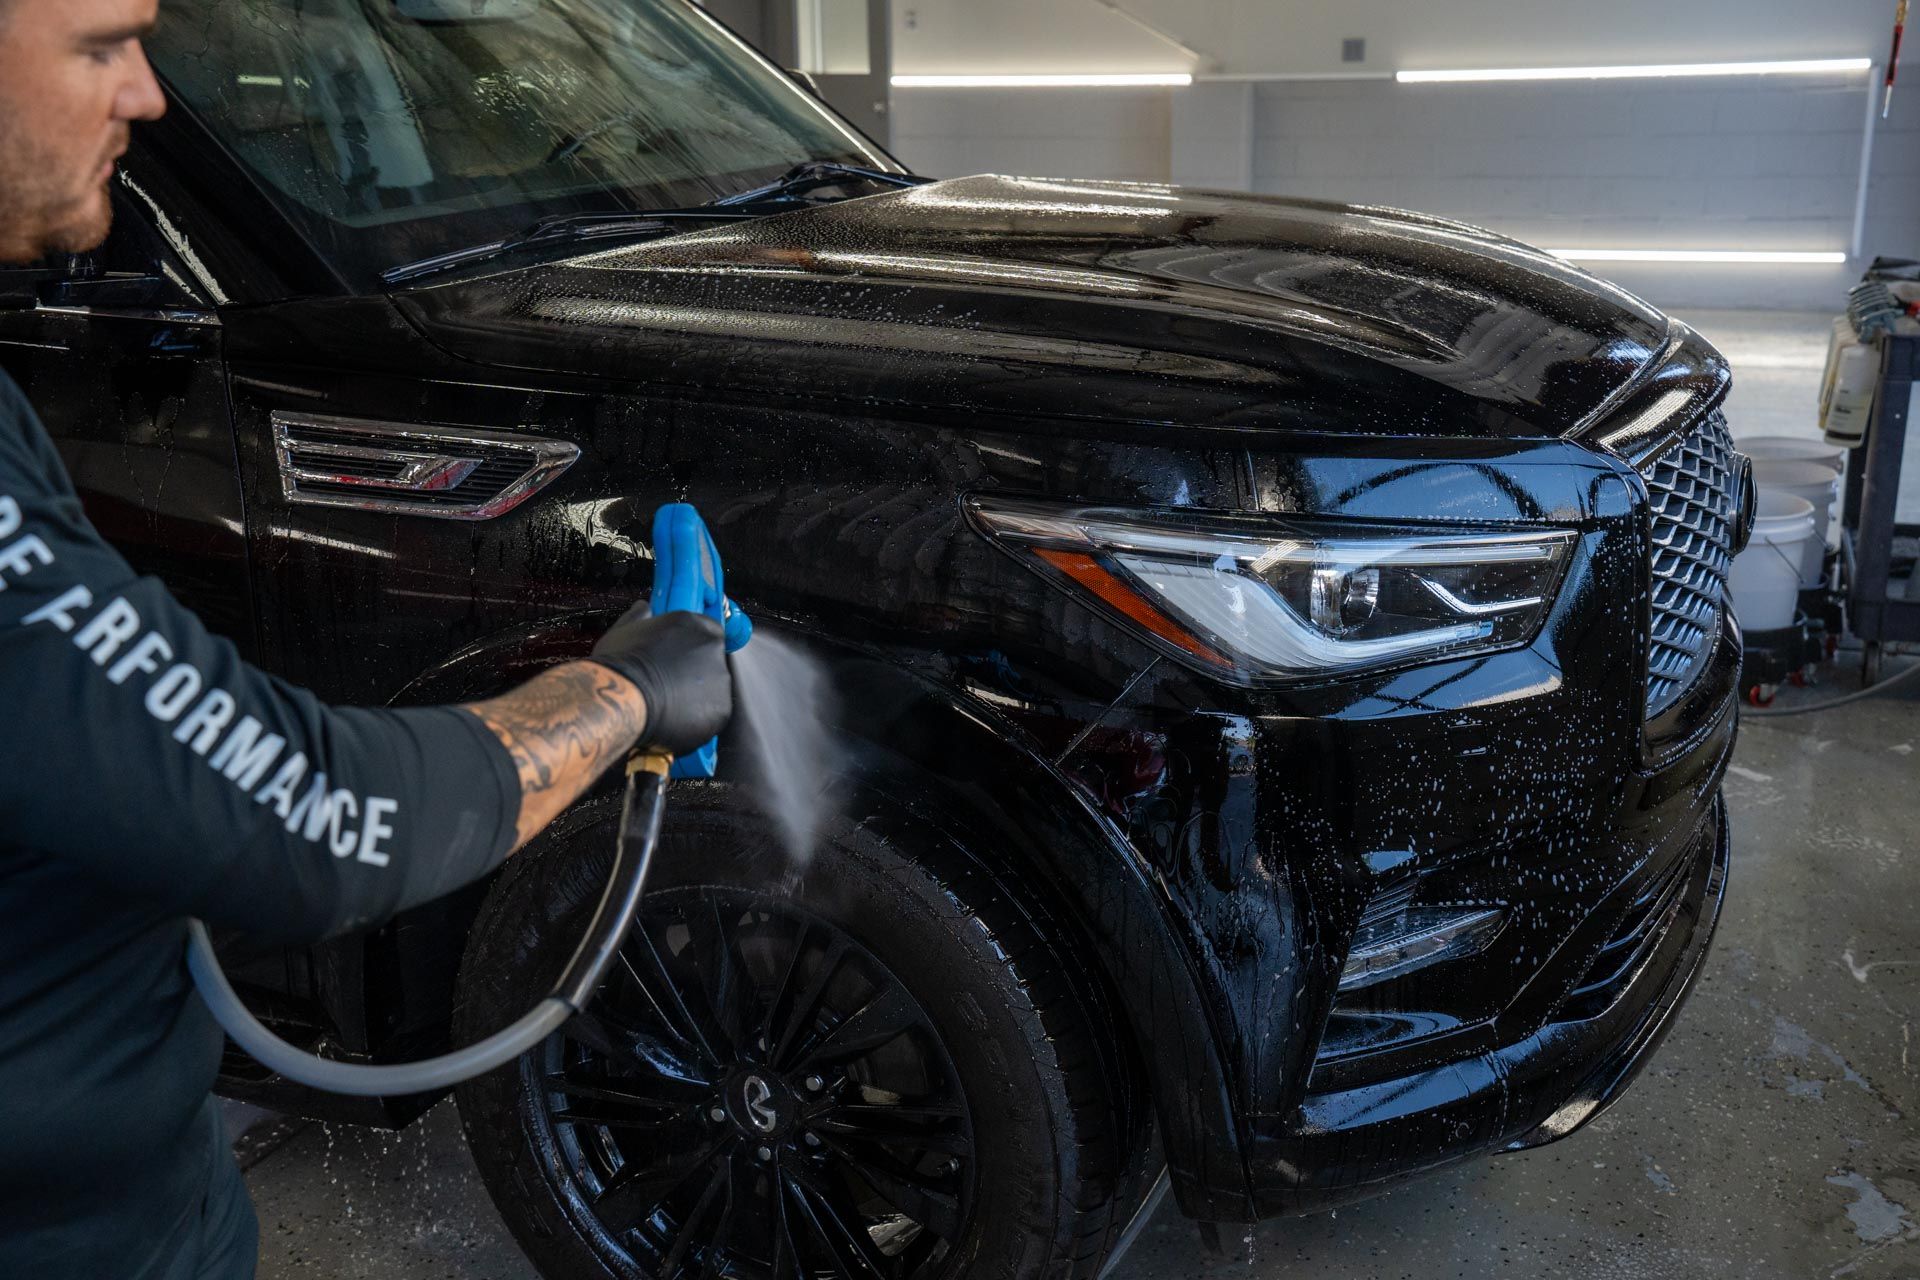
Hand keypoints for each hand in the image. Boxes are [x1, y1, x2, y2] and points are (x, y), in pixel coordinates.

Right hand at [587, 605, 732, 755]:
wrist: (621, 699)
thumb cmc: (619, 665)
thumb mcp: (622, 632)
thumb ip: (638, 617)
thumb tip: (642, 609)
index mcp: (692, 624)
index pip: (706, 630)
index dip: (692, 645)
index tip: (680, 657)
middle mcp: (711, 647)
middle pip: (711, 659)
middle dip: (695, 672)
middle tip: (670, 683)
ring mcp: (720, 678)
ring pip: (713, 688)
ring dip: (697, 695)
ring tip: (669, 703)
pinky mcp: (721, 707)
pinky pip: (713, 713)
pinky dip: (698, 718)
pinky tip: (676, 718)